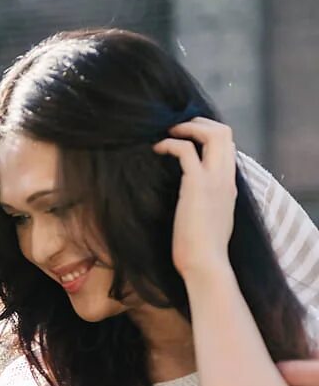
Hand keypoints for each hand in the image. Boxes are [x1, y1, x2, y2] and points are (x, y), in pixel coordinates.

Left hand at [154, 117, 238, 280]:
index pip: (229, 146)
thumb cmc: (201, 248)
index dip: (208, 134)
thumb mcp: (209, 218)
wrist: (205, 263)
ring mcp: (215, 180)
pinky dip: (170, 143)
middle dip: (200, 123)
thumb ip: (206, 201)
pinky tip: (157, 149)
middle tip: (176, 127)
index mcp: (229, 185)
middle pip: (225, 132)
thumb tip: (190, 197)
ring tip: (167, 132)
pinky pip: (186, 150)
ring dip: (188, 127)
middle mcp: (226, 178)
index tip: (187, 136)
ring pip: (214, 134)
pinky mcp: (197, 185)